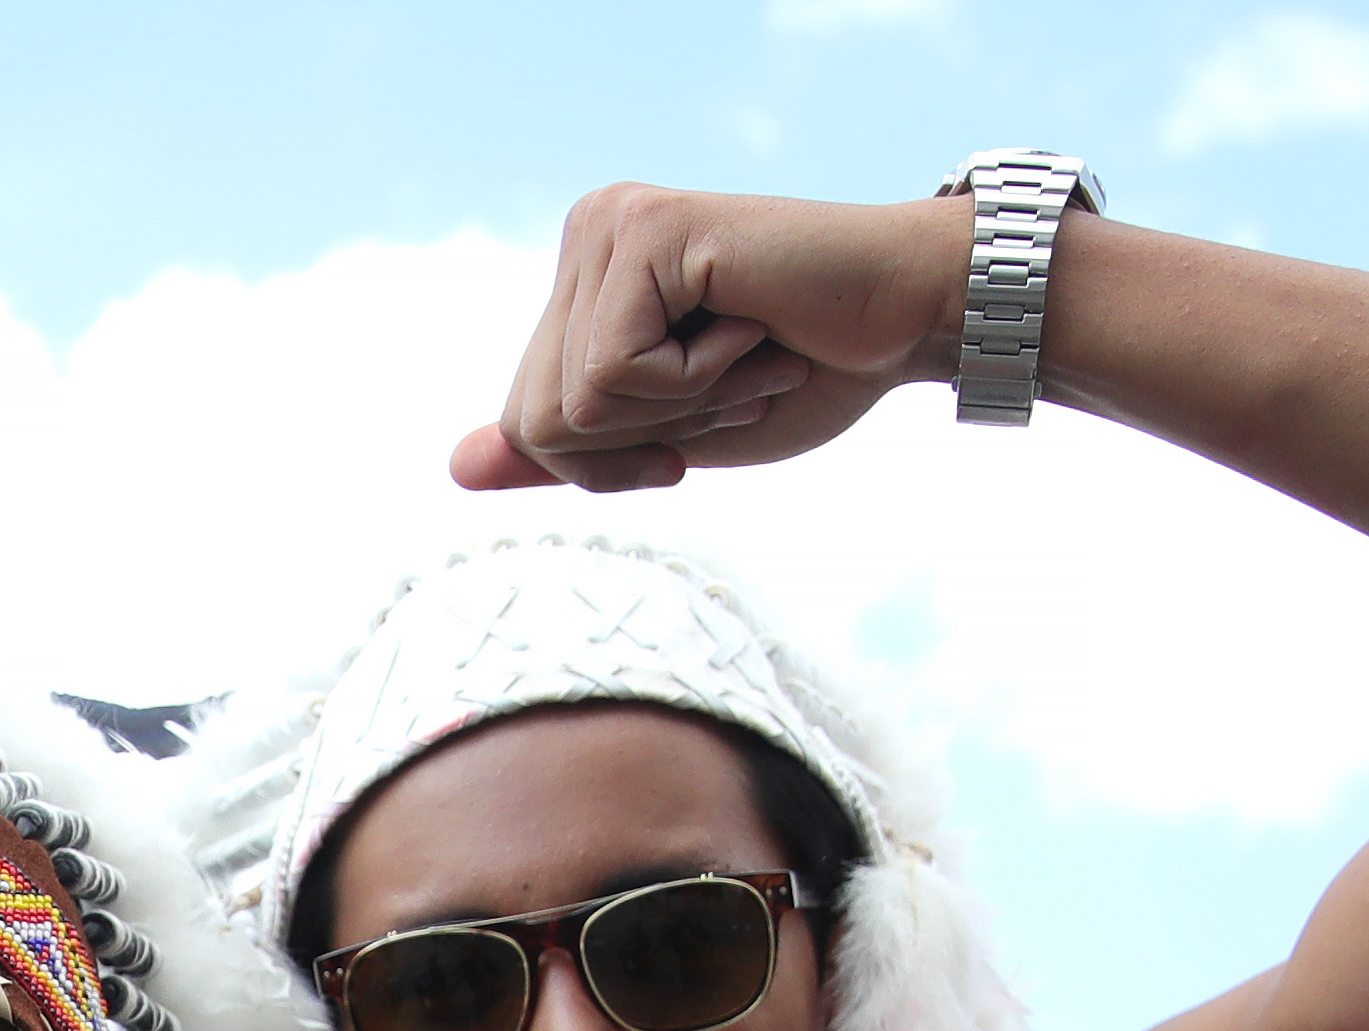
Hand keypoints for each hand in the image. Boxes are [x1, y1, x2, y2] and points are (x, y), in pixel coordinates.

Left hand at [455, 185, 974, 493]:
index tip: (700, 415)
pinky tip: (753, 324)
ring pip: (572, 406)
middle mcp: (586, 236)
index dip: (610, 463)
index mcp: (584, 281)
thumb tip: (456, 468)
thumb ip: (569, 451)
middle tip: (737, 379)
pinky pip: (614, 374)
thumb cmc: (809, 371)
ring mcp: (610, 225)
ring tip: (750, 349)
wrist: (912, 319)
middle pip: (533, 420)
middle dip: (643, 440)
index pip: (528, 423)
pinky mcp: (644, 230)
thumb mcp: (671, 435)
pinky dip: (697, 380)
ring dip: (682, 409)